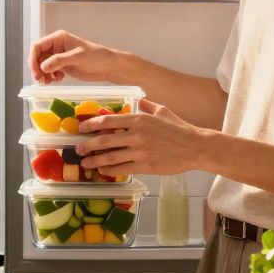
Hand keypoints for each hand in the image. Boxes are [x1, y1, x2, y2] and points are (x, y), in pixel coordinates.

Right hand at [27, 30, 124, 83]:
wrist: (108, 66)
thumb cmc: (97, 56)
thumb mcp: (77, 57)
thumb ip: (59, 61)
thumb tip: (43, 66)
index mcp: (58, 38)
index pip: (37, 46)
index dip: (33, 58)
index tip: (36, 71)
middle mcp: (56, 47)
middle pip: (38, 57)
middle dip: (37, 69)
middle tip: (41, 80)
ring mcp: (59, 57)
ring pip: (42, 66)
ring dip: (43, 75)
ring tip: (49, 82)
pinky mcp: (62, 66)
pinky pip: (49, 72)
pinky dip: (50, 77)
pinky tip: (58, 80)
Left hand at [75, 99, 206, 175]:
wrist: (195, 147)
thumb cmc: (179, 128)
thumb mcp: (163, 111)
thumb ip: (147, 105)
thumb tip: (138, 101)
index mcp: (139, 119)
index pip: (109, 121)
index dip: (92, 125)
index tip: (82, 129)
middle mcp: (136, 135)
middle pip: (105, 141)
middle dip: (88, 146)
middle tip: (78, 149)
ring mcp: (140, 152)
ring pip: (110, 157)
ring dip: (95, 161)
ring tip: (85, 164)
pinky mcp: (145, 166)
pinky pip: (122, 168)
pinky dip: (110, 170)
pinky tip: (103, 171)